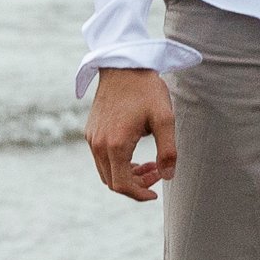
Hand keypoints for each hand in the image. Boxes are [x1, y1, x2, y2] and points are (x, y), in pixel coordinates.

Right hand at [86, 67, 177, 199]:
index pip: (122, 185)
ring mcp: (92, 138)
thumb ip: (168, 151)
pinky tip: (136, 154)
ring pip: (106, 171)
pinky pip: (101, 158)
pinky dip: (118, 163)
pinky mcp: (91, 131)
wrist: (123, 65)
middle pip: (112, 181)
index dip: (139, 194)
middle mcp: (98, 144)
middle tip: (158, 172)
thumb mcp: (164, 119)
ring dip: (127, 174)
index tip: (155, 194)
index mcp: (115, 144)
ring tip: (150, 164)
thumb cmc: (146, 90)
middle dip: (136, 184)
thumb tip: (168, 176)